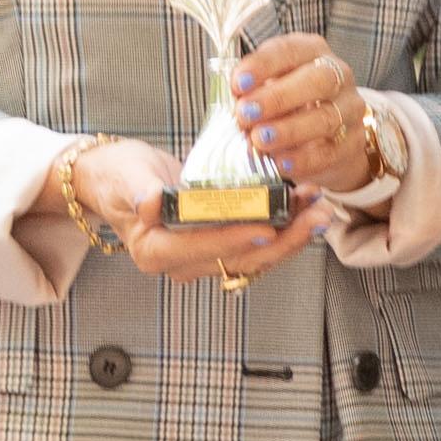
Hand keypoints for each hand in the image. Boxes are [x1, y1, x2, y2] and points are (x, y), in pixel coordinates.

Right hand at [68, 134, 319, 285]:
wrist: (118, 179)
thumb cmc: (118, 175)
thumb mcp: (124, 176)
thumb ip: (139, 191)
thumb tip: (153, 203)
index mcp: (155, 253)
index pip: (203, 250)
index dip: (237, 239)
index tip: (269, 226)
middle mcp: (182, 264)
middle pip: (239, 260)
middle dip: (283, 240)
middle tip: (316, 216)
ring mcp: (204, 257)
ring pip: (256, 256)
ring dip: (293, 235)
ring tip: (322, 209)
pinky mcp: (221, 245)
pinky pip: (258, 244)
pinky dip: (286, 227)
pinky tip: (308, 207)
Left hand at [235, 33, 379, 195]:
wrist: (326, 138)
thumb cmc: (288, 105)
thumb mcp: (267, 88)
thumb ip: (250, 93)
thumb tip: (233, 106)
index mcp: (311, 52)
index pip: (289, 51)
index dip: (263, 66)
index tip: (237, 83)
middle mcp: (337, 75)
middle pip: (317, 80)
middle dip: (278, 97)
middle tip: (246, 114)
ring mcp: (350, 109)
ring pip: (326, 117)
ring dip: (289, 130)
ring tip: (259, 141)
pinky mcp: (353, 142)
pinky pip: (331, 152)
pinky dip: (303, 159)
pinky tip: (281, 163)